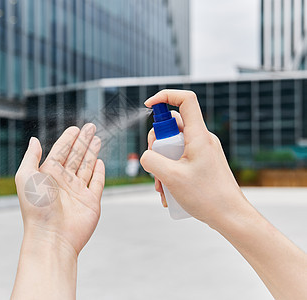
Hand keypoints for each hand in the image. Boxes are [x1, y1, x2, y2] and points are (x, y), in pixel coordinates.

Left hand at [15, 124, 104, 254]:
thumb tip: (34, 140)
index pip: (60, 151)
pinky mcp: (91, 201)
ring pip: (87, 166)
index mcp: (48, 174)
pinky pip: (97, 183)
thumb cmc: (36, 208)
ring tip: (97, 138)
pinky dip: (99, 172)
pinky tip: (100, 162)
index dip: (68, 139)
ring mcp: (78, 191)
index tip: (75, 128)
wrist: (52, 236)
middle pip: (76, 155)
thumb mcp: (26, 177)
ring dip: (92, 152)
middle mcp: (63, 181)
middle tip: (91, 127)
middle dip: (83, 141)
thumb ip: (31, 157)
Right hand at [140, 90, 249, 227]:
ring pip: (173, 145)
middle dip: (156, 144)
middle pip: (172, 126)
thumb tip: (146, 156)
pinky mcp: (202, 163)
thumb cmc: (207, 197)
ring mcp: (203, 151)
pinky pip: (180, 159)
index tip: (148, 105)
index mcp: (199, 135)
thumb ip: (151, 160)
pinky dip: (170, 171)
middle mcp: (202, 139)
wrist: (231, 217)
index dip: (165, 96)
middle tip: (154, 164)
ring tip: (161, 187)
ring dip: (161, 163)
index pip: (185, 100)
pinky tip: (168, 192)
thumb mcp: (171, 177)